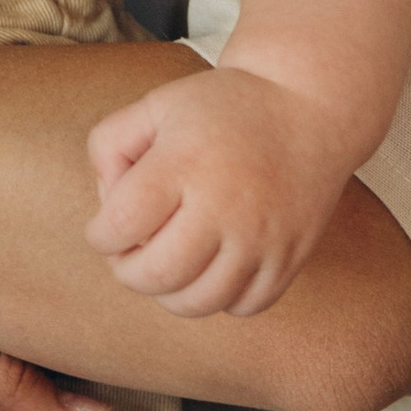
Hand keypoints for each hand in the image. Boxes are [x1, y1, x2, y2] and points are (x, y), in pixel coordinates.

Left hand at [83, 63, 354, 318]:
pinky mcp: (291, 257)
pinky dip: (220, 297)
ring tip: (171, 262)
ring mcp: (262, 237)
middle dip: (129, 271)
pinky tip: (215, 266)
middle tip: (133, 252)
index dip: (100, 235)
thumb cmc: (223, 108)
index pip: (118, 226)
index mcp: (184, 163)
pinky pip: (243, 306)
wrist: (310, 104)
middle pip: (155, 275)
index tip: (108, 227)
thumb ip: (109, 145)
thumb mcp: (157, 105)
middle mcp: (225, 205)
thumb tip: (107, 207)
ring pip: (197, 302)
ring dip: (170, 292)